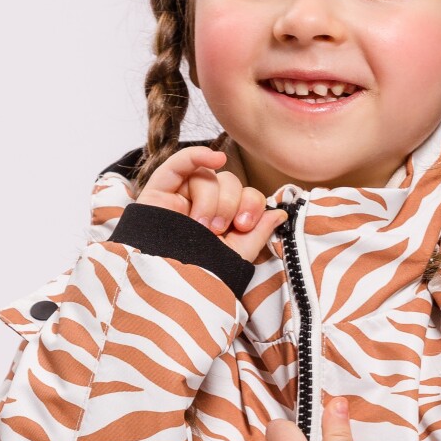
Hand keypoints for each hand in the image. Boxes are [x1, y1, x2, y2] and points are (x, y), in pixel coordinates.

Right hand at [136, 145, 286, 261]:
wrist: (170, 286)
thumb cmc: (201, 275)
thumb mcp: (237, 255)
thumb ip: (259, 232)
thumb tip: (281, 213)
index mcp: (224, 220)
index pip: (245, 195)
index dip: (250, 203)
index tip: (244, 224)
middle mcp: (204, 205)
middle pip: (228, 182)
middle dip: (230, 203)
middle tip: (219, 229)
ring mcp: (181, 197)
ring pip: (207, 177)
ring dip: (210, 200)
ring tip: (200, 225)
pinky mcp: (159, 191)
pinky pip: (179, 162)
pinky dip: (197, 155)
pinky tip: (213, 159)